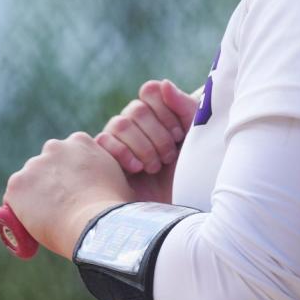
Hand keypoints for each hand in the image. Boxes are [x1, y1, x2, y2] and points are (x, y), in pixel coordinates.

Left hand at [3, 132, 131, 258]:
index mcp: (81, 142)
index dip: (70, 174)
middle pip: (46, 165)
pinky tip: (31, 225)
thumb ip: (107, 174)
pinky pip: (14, 198)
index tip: (73, 191)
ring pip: (30, 182)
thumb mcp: (118, 179)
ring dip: (34, 195)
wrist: (95, 223)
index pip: (69, 155)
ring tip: (46, 219)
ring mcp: (34, 165)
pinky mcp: (17, 184)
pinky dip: (20, 210)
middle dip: (49, 182)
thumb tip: (109, 188)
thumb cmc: (114, 208)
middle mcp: (55, 147)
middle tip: (58, 206)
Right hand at [96, 79, 200, 203]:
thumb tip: (163, 84)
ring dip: (142, 145)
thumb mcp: (196, 138)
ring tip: (154, 166)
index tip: (180, 133)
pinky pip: (103, 141)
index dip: (164, 109)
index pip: (150, 91)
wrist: (180, 215)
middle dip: (156, 133)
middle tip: (169, 156)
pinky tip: (136, 168)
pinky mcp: (107, 161)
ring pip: (119, 123)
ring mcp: (120, 143)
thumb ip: (184, 108)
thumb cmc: (192, 176)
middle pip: (136, 108)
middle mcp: (138, 126)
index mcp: (160, 115)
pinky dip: (121, 152)